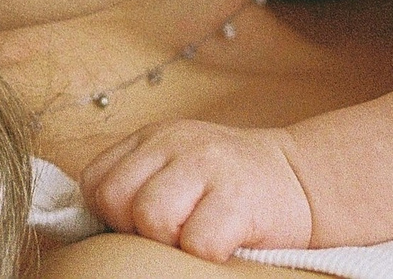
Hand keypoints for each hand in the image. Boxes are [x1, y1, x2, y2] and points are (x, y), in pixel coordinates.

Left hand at [81, 120, 315, 261]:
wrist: (301, 179)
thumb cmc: (229, 185)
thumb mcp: (177, 166)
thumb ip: (137, 182)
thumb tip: (91, 227)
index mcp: (152, 138)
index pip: (96, 182)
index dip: (114, 213)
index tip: (143, 222)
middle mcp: (176, 143)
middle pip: (117, 200)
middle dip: (138, 228)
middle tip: (174, 231)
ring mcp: (208, 166)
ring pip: (152, 218)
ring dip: (173, 241)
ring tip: (199, 232)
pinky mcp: (239, 198)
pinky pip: (198, 243)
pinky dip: (208, 254)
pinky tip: (225, 241)